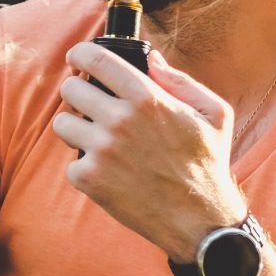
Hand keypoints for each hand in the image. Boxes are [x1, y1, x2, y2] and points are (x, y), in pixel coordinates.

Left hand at [52, 44, 245, 259]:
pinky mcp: (90, 178)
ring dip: (76, 128)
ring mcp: (102, 150)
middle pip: (70, 88)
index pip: (95, 59)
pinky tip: (108, 171)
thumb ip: (180, 81)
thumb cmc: (207, 165)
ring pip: (62, 123)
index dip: (80, 53)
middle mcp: (120, 121)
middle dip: (78, 92)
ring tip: (98, 139)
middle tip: (91, 104)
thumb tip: (151, 59)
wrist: (199, 221)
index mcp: (148, 98)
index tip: (78, 57)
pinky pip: (70, 161)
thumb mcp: (213, 114)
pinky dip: (84, 166)